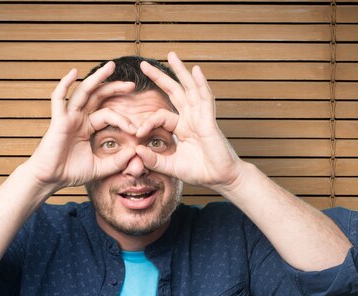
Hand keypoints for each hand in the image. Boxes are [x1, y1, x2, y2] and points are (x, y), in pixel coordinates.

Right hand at [26, 62, 138, 190]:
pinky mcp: (58, 120)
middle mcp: (78, 118)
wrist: (50, 179)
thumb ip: (116, 162)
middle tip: (132, 85)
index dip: (123, 119)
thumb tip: (135, 153)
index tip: (136, 130)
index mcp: (87, 127)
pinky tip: (74, 72)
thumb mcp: (99, 168)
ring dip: (97, 78)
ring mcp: (68, 117)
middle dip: (114, 88)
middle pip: (98, 96)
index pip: (108, 114)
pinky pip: (59, 98)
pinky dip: (65, 84)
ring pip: (83, 92)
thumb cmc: (70, 173)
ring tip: (111, 67)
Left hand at [135, 52, 242, 192]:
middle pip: (175, 92)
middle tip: (144, 65)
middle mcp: (192, 118)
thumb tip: (137, 151)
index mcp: (183, 127)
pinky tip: (196, 70)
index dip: (147, 122)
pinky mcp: (209, 121)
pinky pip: (205, 99)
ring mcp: (201, 117)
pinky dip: (201, 84)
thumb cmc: (201, 172)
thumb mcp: (171, 167)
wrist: (221, 178)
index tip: (136, 133)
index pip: (161, 116)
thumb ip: (154, 160)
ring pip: (190, 89)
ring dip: (181, 72)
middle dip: (160, 77)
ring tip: (171, 55)